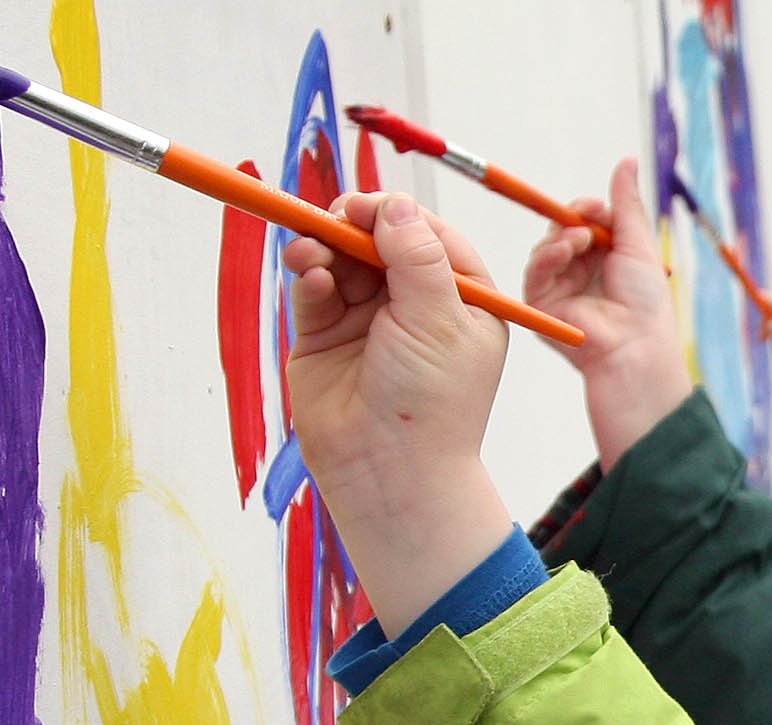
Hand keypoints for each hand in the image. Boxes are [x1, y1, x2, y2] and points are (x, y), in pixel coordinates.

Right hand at [284, 192, 512, 635]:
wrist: (387, 471)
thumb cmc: (431, 403)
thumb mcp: (440, 320)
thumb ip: (418, 257)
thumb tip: (395, 204)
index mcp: (462, 300)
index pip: (429, 237)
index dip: (397, 216)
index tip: (369, 208)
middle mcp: (415, 306)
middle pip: (379, 241)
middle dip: (354, 226)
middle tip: (334, 218)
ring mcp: (368, 319)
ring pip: (341, 259)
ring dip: (324, 245)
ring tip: (312, 250)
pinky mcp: (325, 336)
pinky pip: (314, 289)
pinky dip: (309, 275)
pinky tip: (310, 276)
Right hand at [521, 157, 693, 468]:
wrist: (634, 347)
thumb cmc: (646, 303)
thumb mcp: (638, 243)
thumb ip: (626, 203)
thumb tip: (627, 160)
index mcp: (607, 259)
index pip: (588, 222)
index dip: (589, 210)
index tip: (598, 207)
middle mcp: (583, 272)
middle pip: (564, 230)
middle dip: (573, 219)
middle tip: (587, 219)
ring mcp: (561, 288)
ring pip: (548, 246)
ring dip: (563, 236)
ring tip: (582, 240)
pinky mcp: (543, 304)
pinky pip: (537, 269)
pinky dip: (550, 254)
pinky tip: (567, 249)